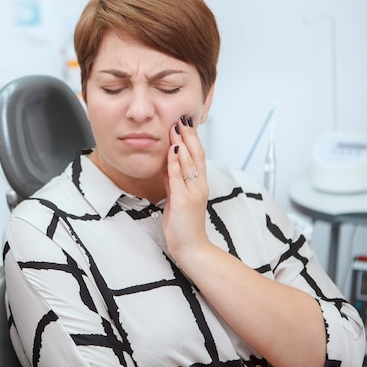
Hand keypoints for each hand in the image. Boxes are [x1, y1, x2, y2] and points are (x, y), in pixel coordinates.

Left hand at [162, 116, 209, 265]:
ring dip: (182, 143)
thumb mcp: (176, 197)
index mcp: (198, 184)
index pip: (197, 156)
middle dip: (189, 135)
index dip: (192, 139)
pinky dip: (175, 163)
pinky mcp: (183, 201)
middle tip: (182, 118)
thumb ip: (173, 181)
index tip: (185, 123)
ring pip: (189, 162)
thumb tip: (167, 164)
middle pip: (197, 154)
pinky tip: (172, 150)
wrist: (191, 248)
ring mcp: (192, 193)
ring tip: (176, 127)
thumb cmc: (184, 225)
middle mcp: (199, 186)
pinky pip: (178, 178)